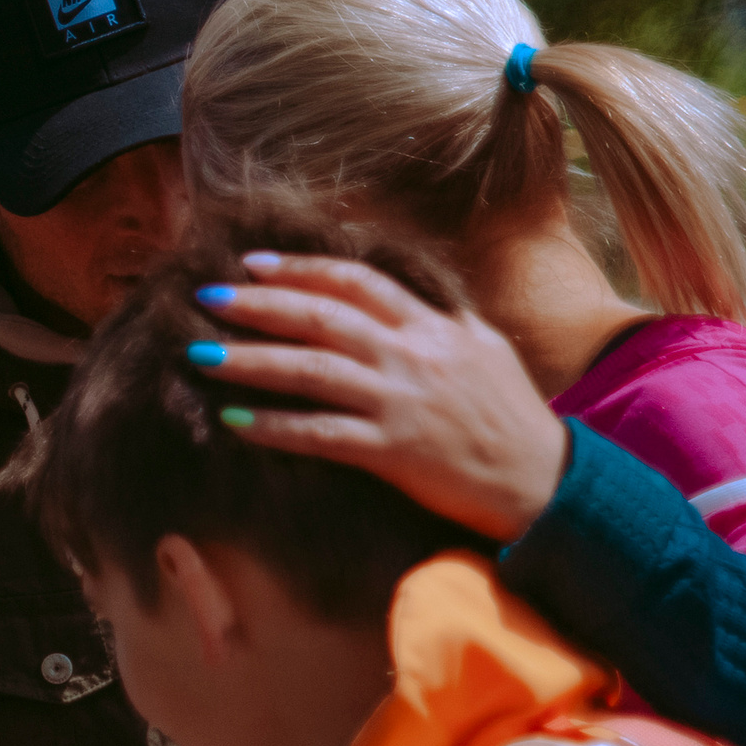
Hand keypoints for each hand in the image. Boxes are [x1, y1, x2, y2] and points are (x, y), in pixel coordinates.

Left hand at [191, 252, 570, 541]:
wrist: (544, 482)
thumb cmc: (513, 419)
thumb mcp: (483, 350)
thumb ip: (439, 319)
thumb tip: (400, 295)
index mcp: (434, 325)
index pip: (357, 280)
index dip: (301, 268)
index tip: (253, 263)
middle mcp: (414, 353)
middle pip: (322, 315)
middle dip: (259, 304)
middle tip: (207, 297)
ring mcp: (402, 401)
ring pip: (311, 369)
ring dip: (250, 361)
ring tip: (200, 355)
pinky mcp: (394, 450)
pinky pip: (319, 434)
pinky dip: (273, 427)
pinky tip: (233, 422)